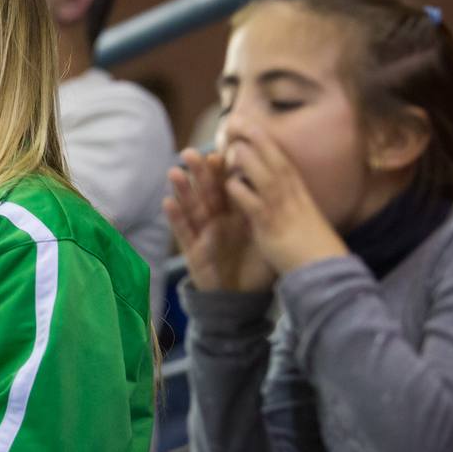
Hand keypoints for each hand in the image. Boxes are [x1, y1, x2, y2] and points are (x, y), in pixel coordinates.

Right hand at [164, 148, 274, 291]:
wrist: (244, 297)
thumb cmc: (258, 266)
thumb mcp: (267, 237)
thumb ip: (268, 214)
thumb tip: (285, 187)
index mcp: (236, 213)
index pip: (228, 186)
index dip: (222, 171)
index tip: (219, 153)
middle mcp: (217, 219)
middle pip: (207, 191)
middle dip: (198, 173)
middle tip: (190, 153)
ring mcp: (203, 233)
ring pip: (191, 207)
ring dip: (182, 190)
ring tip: (174, 172)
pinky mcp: (193, 250)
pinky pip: (183, 232)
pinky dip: (175, 217)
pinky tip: (167, 202)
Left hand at [220, 123, 349, 275]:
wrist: (325, 270)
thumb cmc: (312, 244)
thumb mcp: (303, 212)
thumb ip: (288, 197)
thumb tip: (276, 184)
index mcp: (298, 189)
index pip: (280, 156)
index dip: (263, 138)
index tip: (249, 122)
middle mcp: (291, 194)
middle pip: (272, 158)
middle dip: (254, 138)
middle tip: (234, 120)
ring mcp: (281, 209)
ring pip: (263, 176)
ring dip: (246, 159)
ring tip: (229, 143)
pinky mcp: (270, 227)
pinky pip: (254, 205)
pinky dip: (241, 192)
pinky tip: (228, 183)